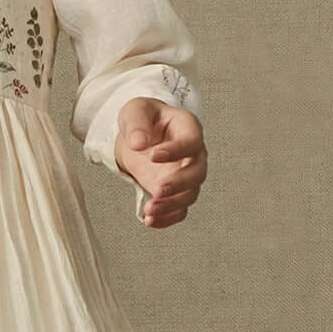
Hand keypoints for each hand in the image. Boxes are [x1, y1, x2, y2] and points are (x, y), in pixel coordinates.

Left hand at [113, 100, 206, 227]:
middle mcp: (193, 154)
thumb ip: (136, 124)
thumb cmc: (144, 118)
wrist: (138, 136)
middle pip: (197, 173)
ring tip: (150, 209)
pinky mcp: (175, 192)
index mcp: (188, 129)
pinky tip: (150, 220)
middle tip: (159, 189)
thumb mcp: (135, 111)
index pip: (191, 142)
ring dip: (171, 205)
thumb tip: (138, 143)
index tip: (153, 156)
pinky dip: (167, 218)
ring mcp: (186, 175)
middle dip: (179, 184)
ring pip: (190, 195)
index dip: (176, 150)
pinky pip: (179, 210)